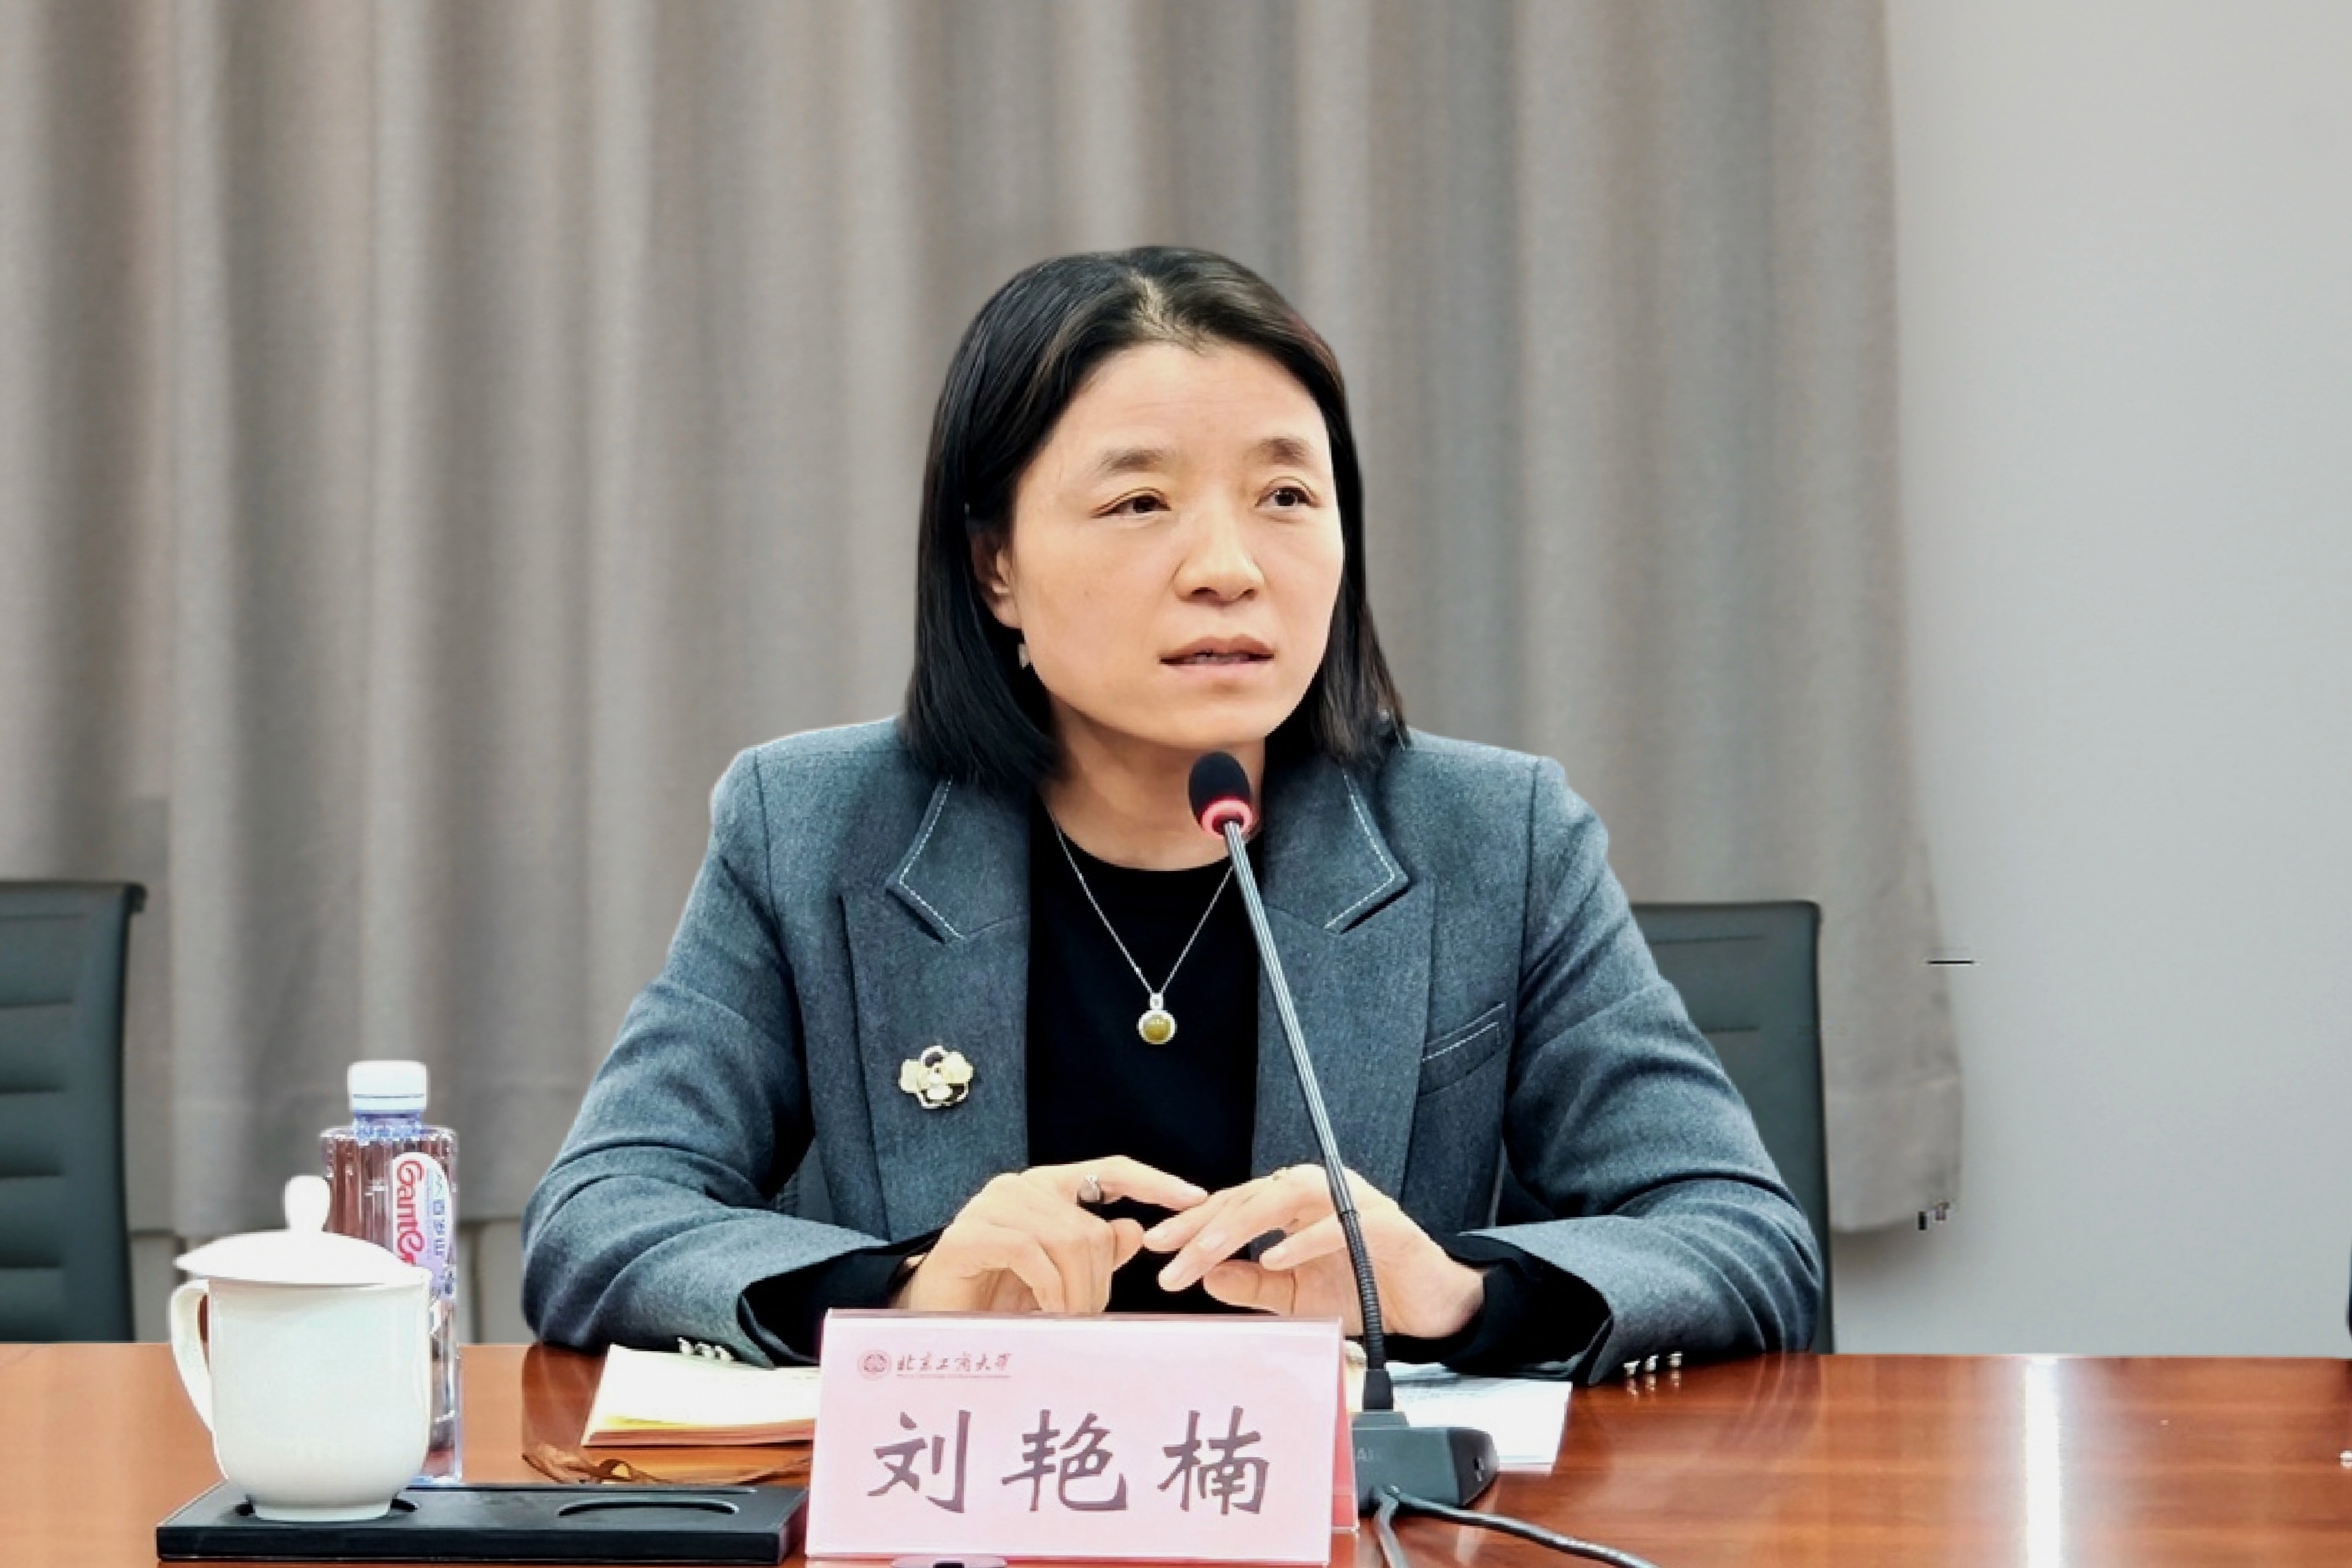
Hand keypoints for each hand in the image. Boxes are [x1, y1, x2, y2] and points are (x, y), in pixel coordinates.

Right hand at [893, 1157, 1207, 1315]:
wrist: (931, 1321)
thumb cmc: (996, 1300)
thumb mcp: (1057, 1278)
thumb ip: (1095, 1252)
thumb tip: (1134, 1232)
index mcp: (1047, 1189)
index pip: (1110, 1170)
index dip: (1154, 1183)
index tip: (1197, 1198)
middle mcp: (1020, 1187)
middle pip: (1092, 1226)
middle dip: (1100, 1281)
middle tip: (1088, 1319)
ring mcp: (992, 1206)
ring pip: (1067, 1239)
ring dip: (1076, 1292)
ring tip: (1067, 1321)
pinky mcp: (969, 1234)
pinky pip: (1031, 1253)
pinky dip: (1049, 1288)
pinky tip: (1047, 1312)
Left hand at [1141, 1165, 1486, 1339]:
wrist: (1428, 1306)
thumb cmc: (1364, 1288)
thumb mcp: (1295, 1293)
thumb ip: (1251, 1284)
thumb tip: (1205, 1276)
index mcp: (1294, 1203)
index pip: (1234, 1205)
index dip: (1192, 1223)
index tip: (1155, 1245)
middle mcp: (1318, 1191)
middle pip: (1250, 1198)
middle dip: (1204, 1226)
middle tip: (1167, 1253)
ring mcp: (1351, 1202)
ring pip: (1285, 1199)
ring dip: (1242, 1225)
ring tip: (1207, 1250)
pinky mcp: (1381, 1223)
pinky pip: (1335, 1225)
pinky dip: (1302, 1240)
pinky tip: (1273, 1259)